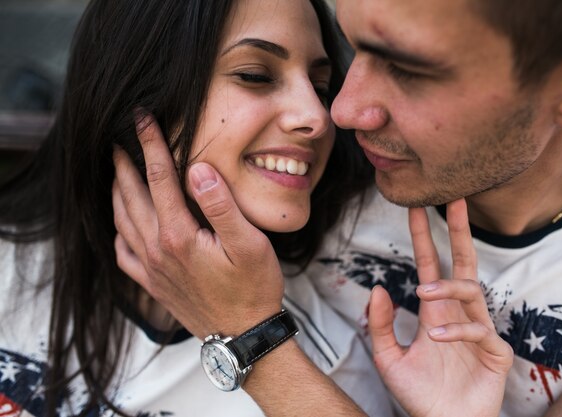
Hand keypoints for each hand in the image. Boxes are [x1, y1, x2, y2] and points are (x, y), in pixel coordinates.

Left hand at [112, 114, 283, 336]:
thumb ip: (221, 206)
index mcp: (178, 235)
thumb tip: (197, 170)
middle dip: (124, 163)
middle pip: (132, 196)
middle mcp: (157, 249)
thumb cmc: (253, 288)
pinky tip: (122, 223)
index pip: (158, 178)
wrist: (243, 336)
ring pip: (122, 221)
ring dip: (117, 191)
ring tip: (117, 171)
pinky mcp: (153, 284)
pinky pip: (123, 253)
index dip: (150, 144)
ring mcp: (151, 269)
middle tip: (118, 138)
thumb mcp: (249, 245)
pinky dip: (117, 231)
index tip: (143, 118)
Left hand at [369, 199, 512, 416]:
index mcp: (436, 311)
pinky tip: (436, 339)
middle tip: (455, 199)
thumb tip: (378, 288)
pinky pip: (479, 331)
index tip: (417, 208)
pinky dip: (457, 332)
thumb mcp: (389, 358)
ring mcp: (479, 330)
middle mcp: (458, 313)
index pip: (431, 265)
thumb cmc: (421, 394)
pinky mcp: (495, 353)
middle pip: (463, 262)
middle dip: (459, 231)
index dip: (424, 237)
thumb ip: (381, 326)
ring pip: (472, 290)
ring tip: (424, 294)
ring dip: (447, 287)